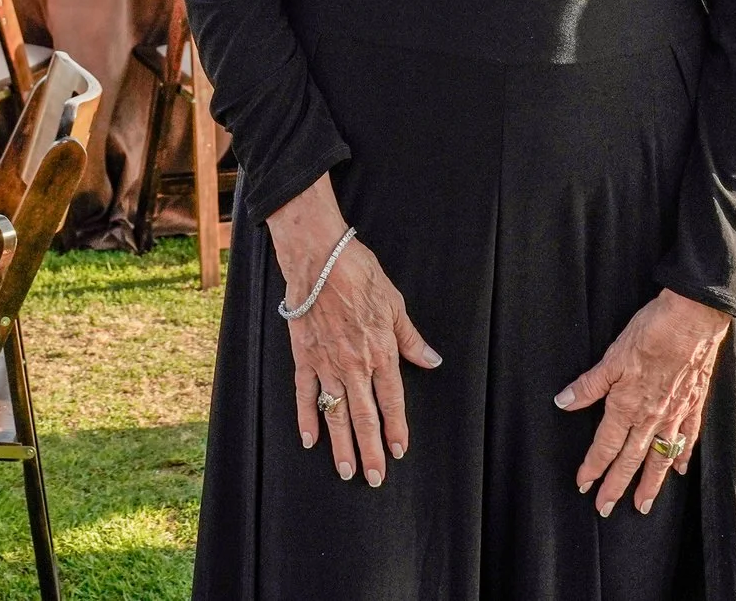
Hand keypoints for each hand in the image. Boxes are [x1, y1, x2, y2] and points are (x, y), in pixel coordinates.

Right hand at [268, 176, 440, 488]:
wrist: (319, 256)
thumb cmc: (359, 273)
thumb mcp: (395, 303)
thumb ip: (410, 338)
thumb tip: (431, 360)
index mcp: (380, 351)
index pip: (392, 400)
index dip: (396, 428)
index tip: (399, 452)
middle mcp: (354, 364)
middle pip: (364, 416)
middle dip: (371, 450)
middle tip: (374, 478)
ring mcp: (326, 362)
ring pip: (335, 412)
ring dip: (341, 444)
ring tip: (346, 469)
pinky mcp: (303, 355)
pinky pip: (304, 393)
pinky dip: (306, 417)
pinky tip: (310, 440)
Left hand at [556, 289, 730, 516]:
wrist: (692, 320)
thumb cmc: (651, 332)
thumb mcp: (612, 356)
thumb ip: (589, 385)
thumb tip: (563, 402)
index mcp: (627, 405)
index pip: (605, 446)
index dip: (593, 467)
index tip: (583, 485)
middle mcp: (651, 417)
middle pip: (630, 460)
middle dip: (616, 486)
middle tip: (606, 508)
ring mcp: (675, 414)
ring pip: (660, 457)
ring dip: (650, 483)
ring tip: (643, 505)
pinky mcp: (694, 405)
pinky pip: (688, 438)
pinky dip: (682, 456)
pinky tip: (679, 470)